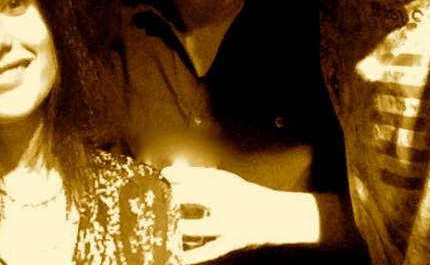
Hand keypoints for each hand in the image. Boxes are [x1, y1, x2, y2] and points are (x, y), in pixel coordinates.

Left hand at [161, 165, 319, 263]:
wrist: (278, 215)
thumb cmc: (244, 194)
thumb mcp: (222, 179)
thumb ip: (195, 175)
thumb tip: (167, 172)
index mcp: (220, 183)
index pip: (189, 178)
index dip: (168, 180)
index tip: (153, 181)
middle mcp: (224, 201)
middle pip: (191, 197)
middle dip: (170, 199)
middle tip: (152, 201)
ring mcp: (228, 224)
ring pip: (198, 226)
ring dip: (179, 226)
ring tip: (161, 225)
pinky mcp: (232, 241)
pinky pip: (210, 250)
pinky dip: (194, 255)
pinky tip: (179, 258)